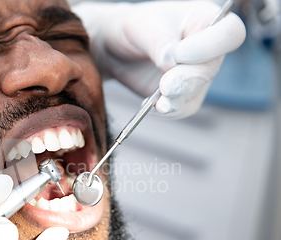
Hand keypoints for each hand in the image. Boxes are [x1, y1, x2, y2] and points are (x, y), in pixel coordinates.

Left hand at [73, 1, 245, 117]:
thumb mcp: (141, 26)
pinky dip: (166, 110)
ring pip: (196, 91)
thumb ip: (160, 43)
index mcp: (206, 20)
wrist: (117, 48)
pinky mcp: (185, 95)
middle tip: (165, 85)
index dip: (210, 47)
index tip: (180, 54)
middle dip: (187, 79)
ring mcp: (198, 74)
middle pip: (212, 68)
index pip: (230, 34)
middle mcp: (209, 49)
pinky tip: (150, 106)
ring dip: (176, 98)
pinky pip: (182, 108)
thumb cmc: (134, 28)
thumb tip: (173, 62)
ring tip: (157, 101)